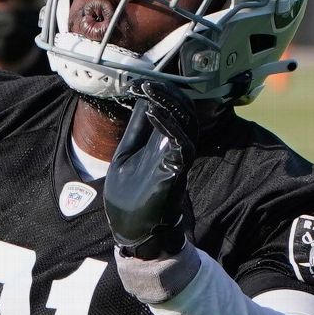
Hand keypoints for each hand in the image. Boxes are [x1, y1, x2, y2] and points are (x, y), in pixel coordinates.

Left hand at [105, 80, 197, 258]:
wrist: (133, 233)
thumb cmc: (131, 198)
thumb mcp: (126, 155)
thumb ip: (135, 131)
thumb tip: (138, 101)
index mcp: (163, 144)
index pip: (174, 110)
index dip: (161, 92)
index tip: (140, 82)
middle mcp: (176, 149)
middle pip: (186, 112)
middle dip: (168, 93)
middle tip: (147, 82)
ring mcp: (178, 160)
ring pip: (187, 124)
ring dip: (169, 104)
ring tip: (149, 90)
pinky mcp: (176, 173)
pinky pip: (182, 145)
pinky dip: (168, 126)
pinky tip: (152, 113)